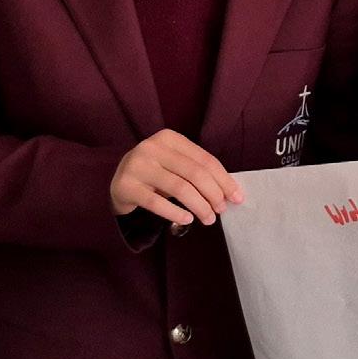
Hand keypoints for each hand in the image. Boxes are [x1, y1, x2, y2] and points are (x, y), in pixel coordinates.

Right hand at [110, 129, 242, 226]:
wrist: (120, 182)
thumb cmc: (157, 174)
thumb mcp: (177, 165)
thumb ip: (200, 173)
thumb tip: (232, 193)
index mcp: (170, 138)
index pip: (205, 160)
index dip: (224, 180)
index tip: (237, 198)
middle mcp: (152, 147)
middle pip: (194, 173)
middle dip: (214, 194)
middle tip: (221, 210)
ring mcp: (137, 165)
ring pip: (179, 188)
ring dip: (199, 206)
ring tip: (208, 219)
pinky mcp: (126, 186)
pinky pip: (156, 202)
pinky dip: (175, 213)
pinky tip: (187, 220)